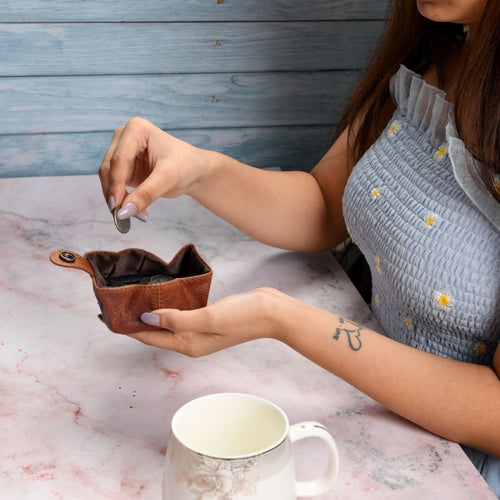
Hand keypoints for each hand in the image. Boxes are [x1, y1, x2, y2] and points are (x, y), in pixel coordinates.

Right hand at [98, 117, 212, 218]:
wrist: (195, 170)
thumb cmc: (186, 165)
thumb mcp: (168, 178)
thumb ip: (146, 194)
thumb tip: (124, 212)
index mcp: (136, 129)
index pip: (119, 159)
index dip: (116, 184)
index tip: (117, 207)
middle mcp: (124, 137)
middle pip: (109, 169)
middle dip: (116, 194)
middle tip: (123, 216)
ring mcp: (122, 152)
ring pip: (109, 179)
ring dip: (118, 200)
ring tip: (137, 215)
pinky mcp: (124, 168)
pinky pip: (115, 187)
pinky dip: (123, 201)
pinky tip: (137, 211)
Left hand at [129, 287, 292, 356]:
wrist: (271, 311)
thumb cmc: (244, 316)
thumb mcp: (209, 317)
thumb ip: (177, 319)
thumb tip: (146, 317)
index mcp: (188, 344)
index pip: (149, 337)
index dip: (127, 328)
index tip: (107, 317)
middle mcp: (191, 340)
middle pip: (155, 332)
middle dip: (133, 322)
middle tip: (115, 306)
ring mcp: (199, 330)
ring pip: (166, 323)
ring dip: (149, 313)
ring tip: (132, 300)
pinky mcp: (206, 319)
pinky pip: (179, 315)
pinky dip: (167, 307)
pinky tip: (162, 297)